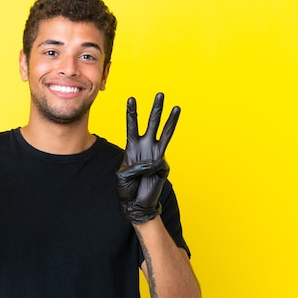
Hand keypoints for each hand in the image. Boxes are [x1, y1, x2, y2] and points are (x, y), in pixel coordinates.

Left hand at [116, 92, 179, 223]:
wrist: (136, 204)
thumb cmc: (126, 189)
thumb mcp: (122, 176)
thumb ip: (135, 166)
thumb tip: (152, 161)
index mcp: (132, 147)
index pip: (132, 126)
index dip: (132, 113)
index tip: (131, 98)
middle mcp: (145, 147)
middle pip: (152, 124)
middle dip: (155, 109)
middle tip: (160, 94)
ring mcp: (155, 155)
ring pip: (165, 134)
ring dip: (170, 120)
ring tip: (175, 106)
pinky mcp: (163, 165)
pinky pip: (159, 163)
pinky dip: (152, 171)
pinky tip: (148, 178)